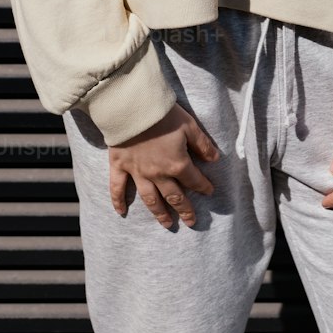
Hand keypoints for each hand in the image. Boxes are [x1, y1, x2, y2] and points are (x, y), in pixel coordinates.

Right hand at [108, 102, 219, 229]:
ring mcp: (138, 172)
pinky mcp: (120, 166)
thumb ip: (202, 144)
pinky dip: (118, 201)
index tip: (210, 192)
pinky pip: (117, 188)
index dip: (203, 187)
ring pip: (150, 199)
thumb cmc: (164, 115)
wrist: (133, 107)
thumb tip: (215, 159)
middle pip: (174, 196)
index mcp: (177, 164)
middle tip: (191, 222)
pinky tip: (122, 212)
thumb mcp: (190, 125)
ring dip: (159, 213)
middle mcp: (158, 174)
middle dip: (184, 209)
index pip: (194, 180)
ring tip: (167, 224)